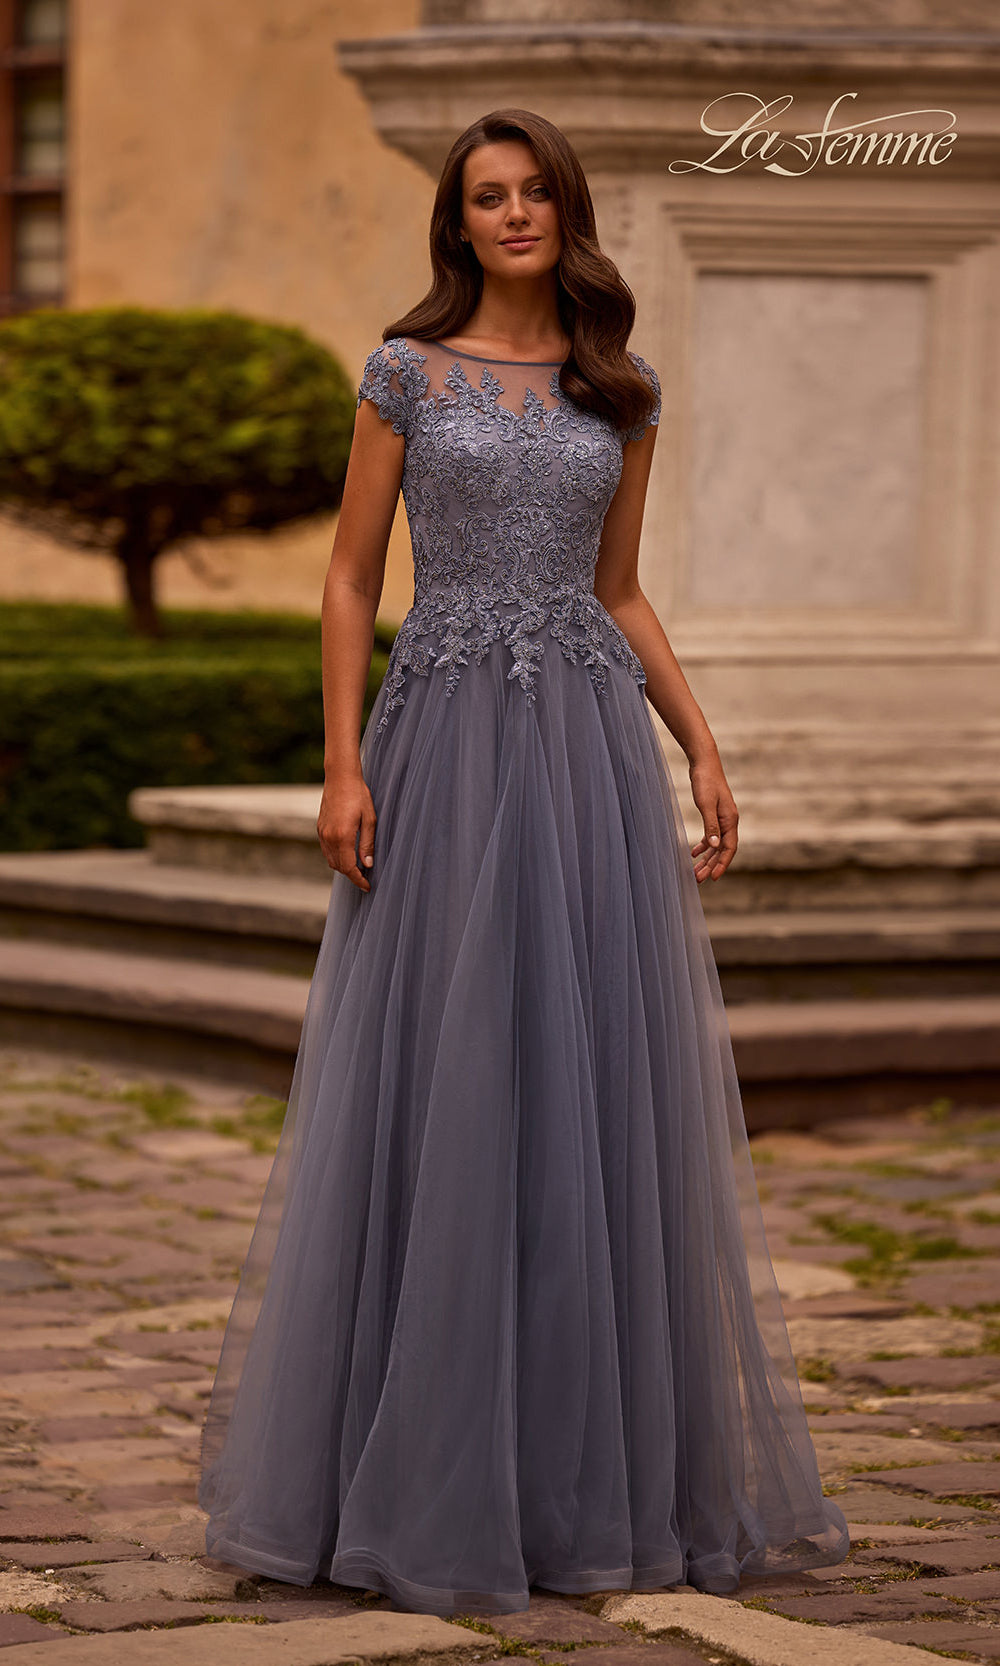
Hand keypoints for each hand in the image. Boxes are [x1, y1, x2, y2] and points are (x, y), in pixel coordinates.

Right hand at [317, 772, 376, 891]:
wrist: (340, 778)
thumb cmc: (359, 795)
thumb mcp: (370, 820)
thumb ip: (367, 844)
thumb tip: (368, 865)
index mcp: (343, 836)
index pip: (349, 867)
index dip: (358, 880)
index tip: (367, 886)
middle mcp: (329, 837)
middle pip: (338, 866)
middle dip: (351, 875)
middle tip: (365, 877)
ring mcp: (322, 833)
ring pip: (331, 860)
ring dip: (343, 867)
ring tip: (357, 867)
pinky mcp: (320, 828)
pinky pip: (326, 850)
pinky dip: (335, 857)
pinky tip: (347, 854)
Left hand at [687, 754, 738, 882]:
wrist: (704, 762)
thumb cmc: (705, 781)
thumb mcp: (706, 804)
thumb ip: (710, 825)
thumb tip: (714, 845)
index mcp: (730, 820)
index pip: (729, 848)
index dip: (721, 864)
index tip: (712, 878)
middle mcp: (729, 821)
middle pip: (722, 850)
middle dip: (711, 865)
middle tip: (698, 879)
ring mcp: (722, 818)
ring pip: (716, 844)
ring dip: (706, 858)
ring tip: (695, 871)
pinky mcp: (714, 814)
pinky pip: (711, 835)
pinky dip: (704, 845)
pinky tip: (694, 852)